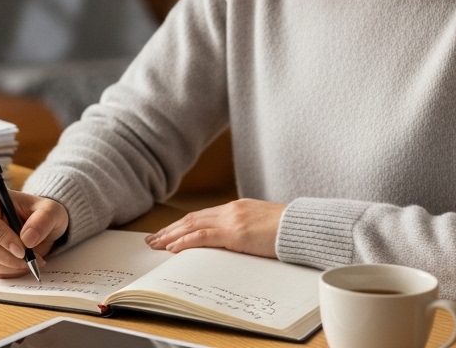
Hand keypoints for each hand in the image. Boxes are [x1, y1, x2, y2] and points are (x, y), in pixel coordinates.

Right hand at [0, 189, 68, 277]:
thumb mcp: (53, 211)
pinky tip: (23, 263)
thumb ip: (43, 221)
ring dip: (11, 266)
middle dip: (8, 257)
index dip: (1, 237)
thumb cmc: (45, 214)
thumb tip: (27, 239)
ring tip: (31, 260)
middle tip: (31, 259)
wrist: (43, 227)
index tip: (22, 250)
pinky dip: (10, 271)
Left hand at [144, 199, 285, 257]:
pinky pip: (203, 237)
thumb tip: (235, 242)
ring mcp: (232, 220)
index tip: (168, 232)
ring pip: (192, 226)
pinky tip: (174, 248)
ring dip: (171, 236)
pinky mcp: (235, 233)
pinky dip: (185, 242)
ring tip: (156, 245)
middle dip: (170, 230)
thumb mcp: (262, 226)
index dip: (182, 224)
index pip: (202, 216)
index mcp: (237, 208)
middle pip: (192, 219)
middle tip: (153, 240)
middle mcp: (230, 210)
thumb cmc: (288, 230)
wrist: (302, 227)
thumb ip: (245, 230)